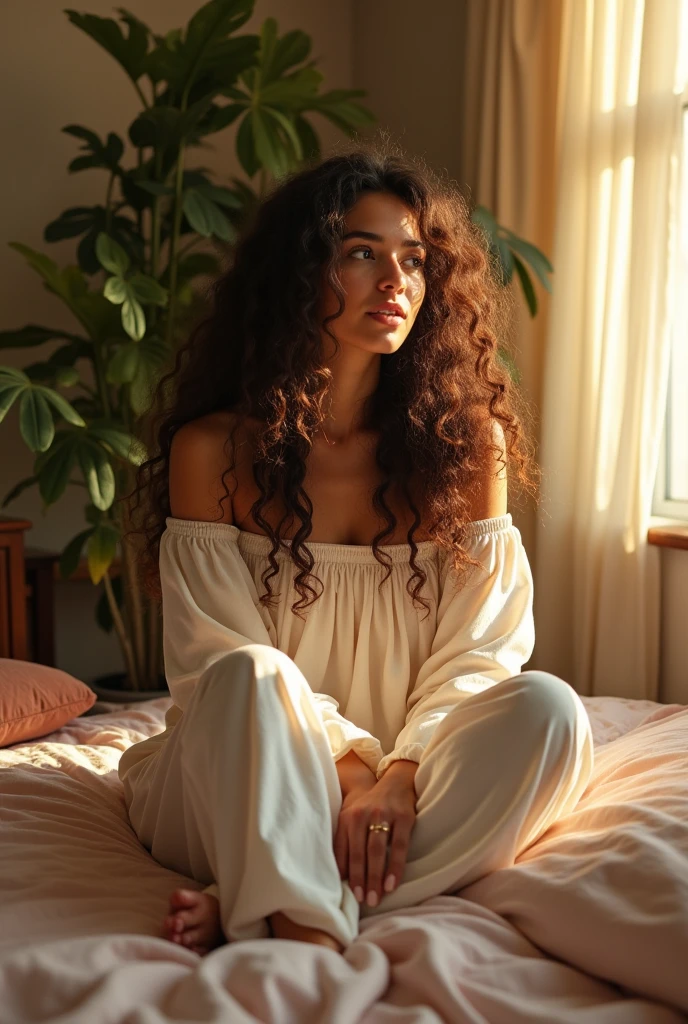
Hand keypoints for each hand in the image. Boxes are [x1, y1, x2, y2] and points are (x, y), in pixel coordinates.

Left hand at [333, 769, 417, 907]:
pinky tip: (392, 884)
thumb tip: (340, 875)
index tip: (348, 894)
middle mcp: (362, 815)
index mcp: (347, 817)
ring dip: (375, 877)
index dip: (345, 873)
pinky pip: (398, 846)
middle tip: (363, 900)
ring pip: (376, 851)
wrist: (396, 782)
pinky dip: (394, 867)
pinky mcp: (403, 817)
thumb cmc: (371, 806)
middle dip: (360, 879)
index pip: (343, 849)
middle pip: (358, 852)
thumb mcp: (353, 817)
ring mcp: (383, 815)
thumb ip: (345, 840)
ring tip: (376, 897)